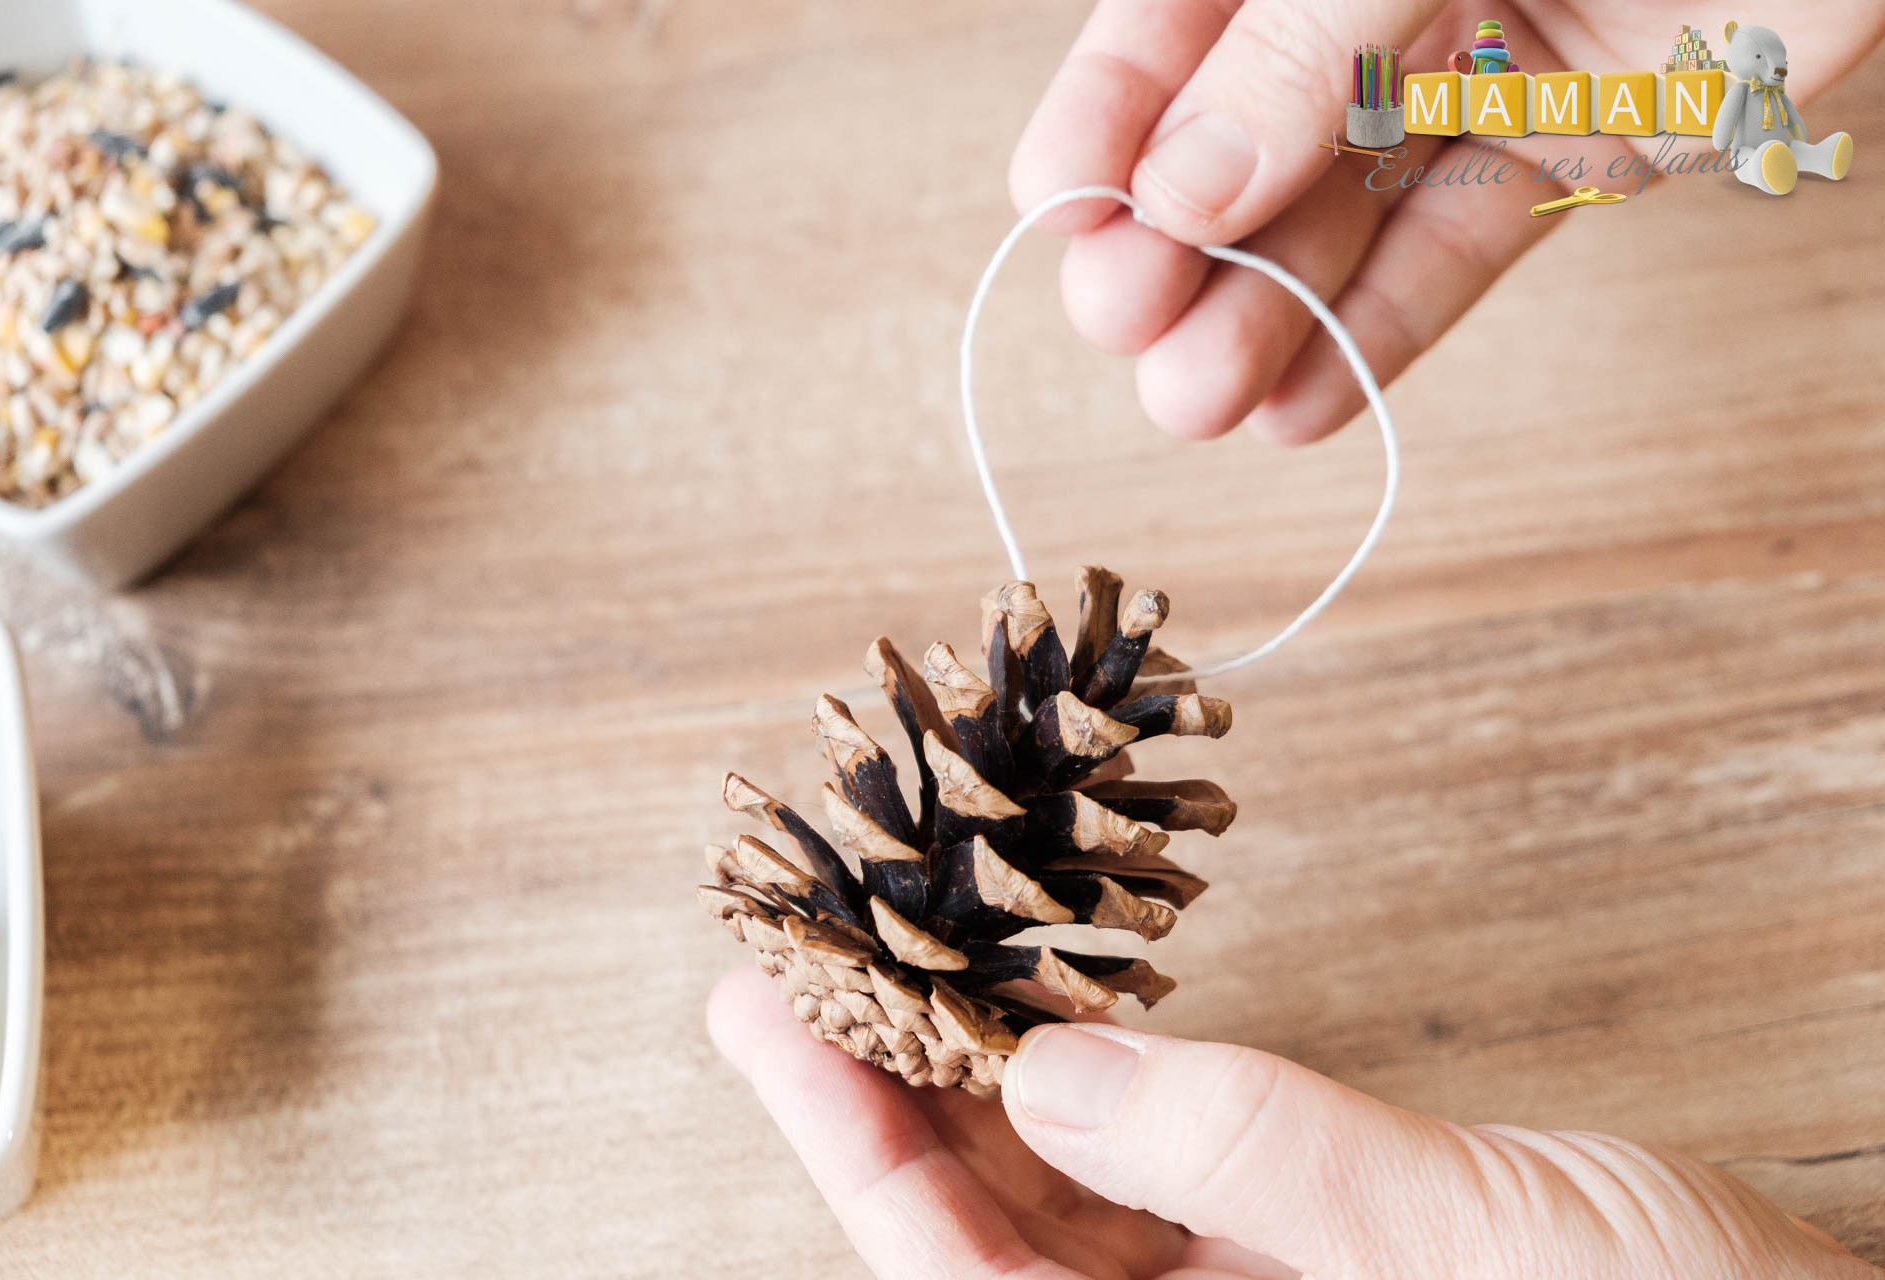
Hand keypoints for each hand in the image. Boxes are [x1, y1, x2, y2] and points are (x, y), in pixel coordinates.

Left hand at [709, 967, 1874, 1278]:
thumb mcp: (1484, 1240)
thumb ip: (1263, 1164)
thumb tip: (1052, 1079)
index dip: (850, 1147)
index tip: (765, 1013)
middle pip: (981, 1238)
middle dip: (881, 1090)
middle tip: (798, 949)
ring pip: (1054, 1200)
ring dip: (972, 1076)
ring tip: (897, 951)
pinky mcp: (1297, 1260)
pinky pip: (1152, 1172)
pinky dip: (1092, 1081)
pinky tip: (1047, 1003)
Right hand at [1009, 1, 1884, 443]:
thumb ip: (1305, 46)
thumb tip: (1181, 183)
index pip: (1179, 14)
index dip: (1112, 112)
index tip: (1054, 208)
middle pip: (1246, 131)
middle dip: (1176, 237)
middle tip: (1123, 321)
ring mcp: (1475, 68)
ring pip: (1342, 207)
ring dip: (1263, 312)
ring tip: (1194, 399)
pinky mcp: (1574, 146)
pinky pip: (1458, 247)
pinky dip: (1383, 331)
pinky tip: (1301, 406)